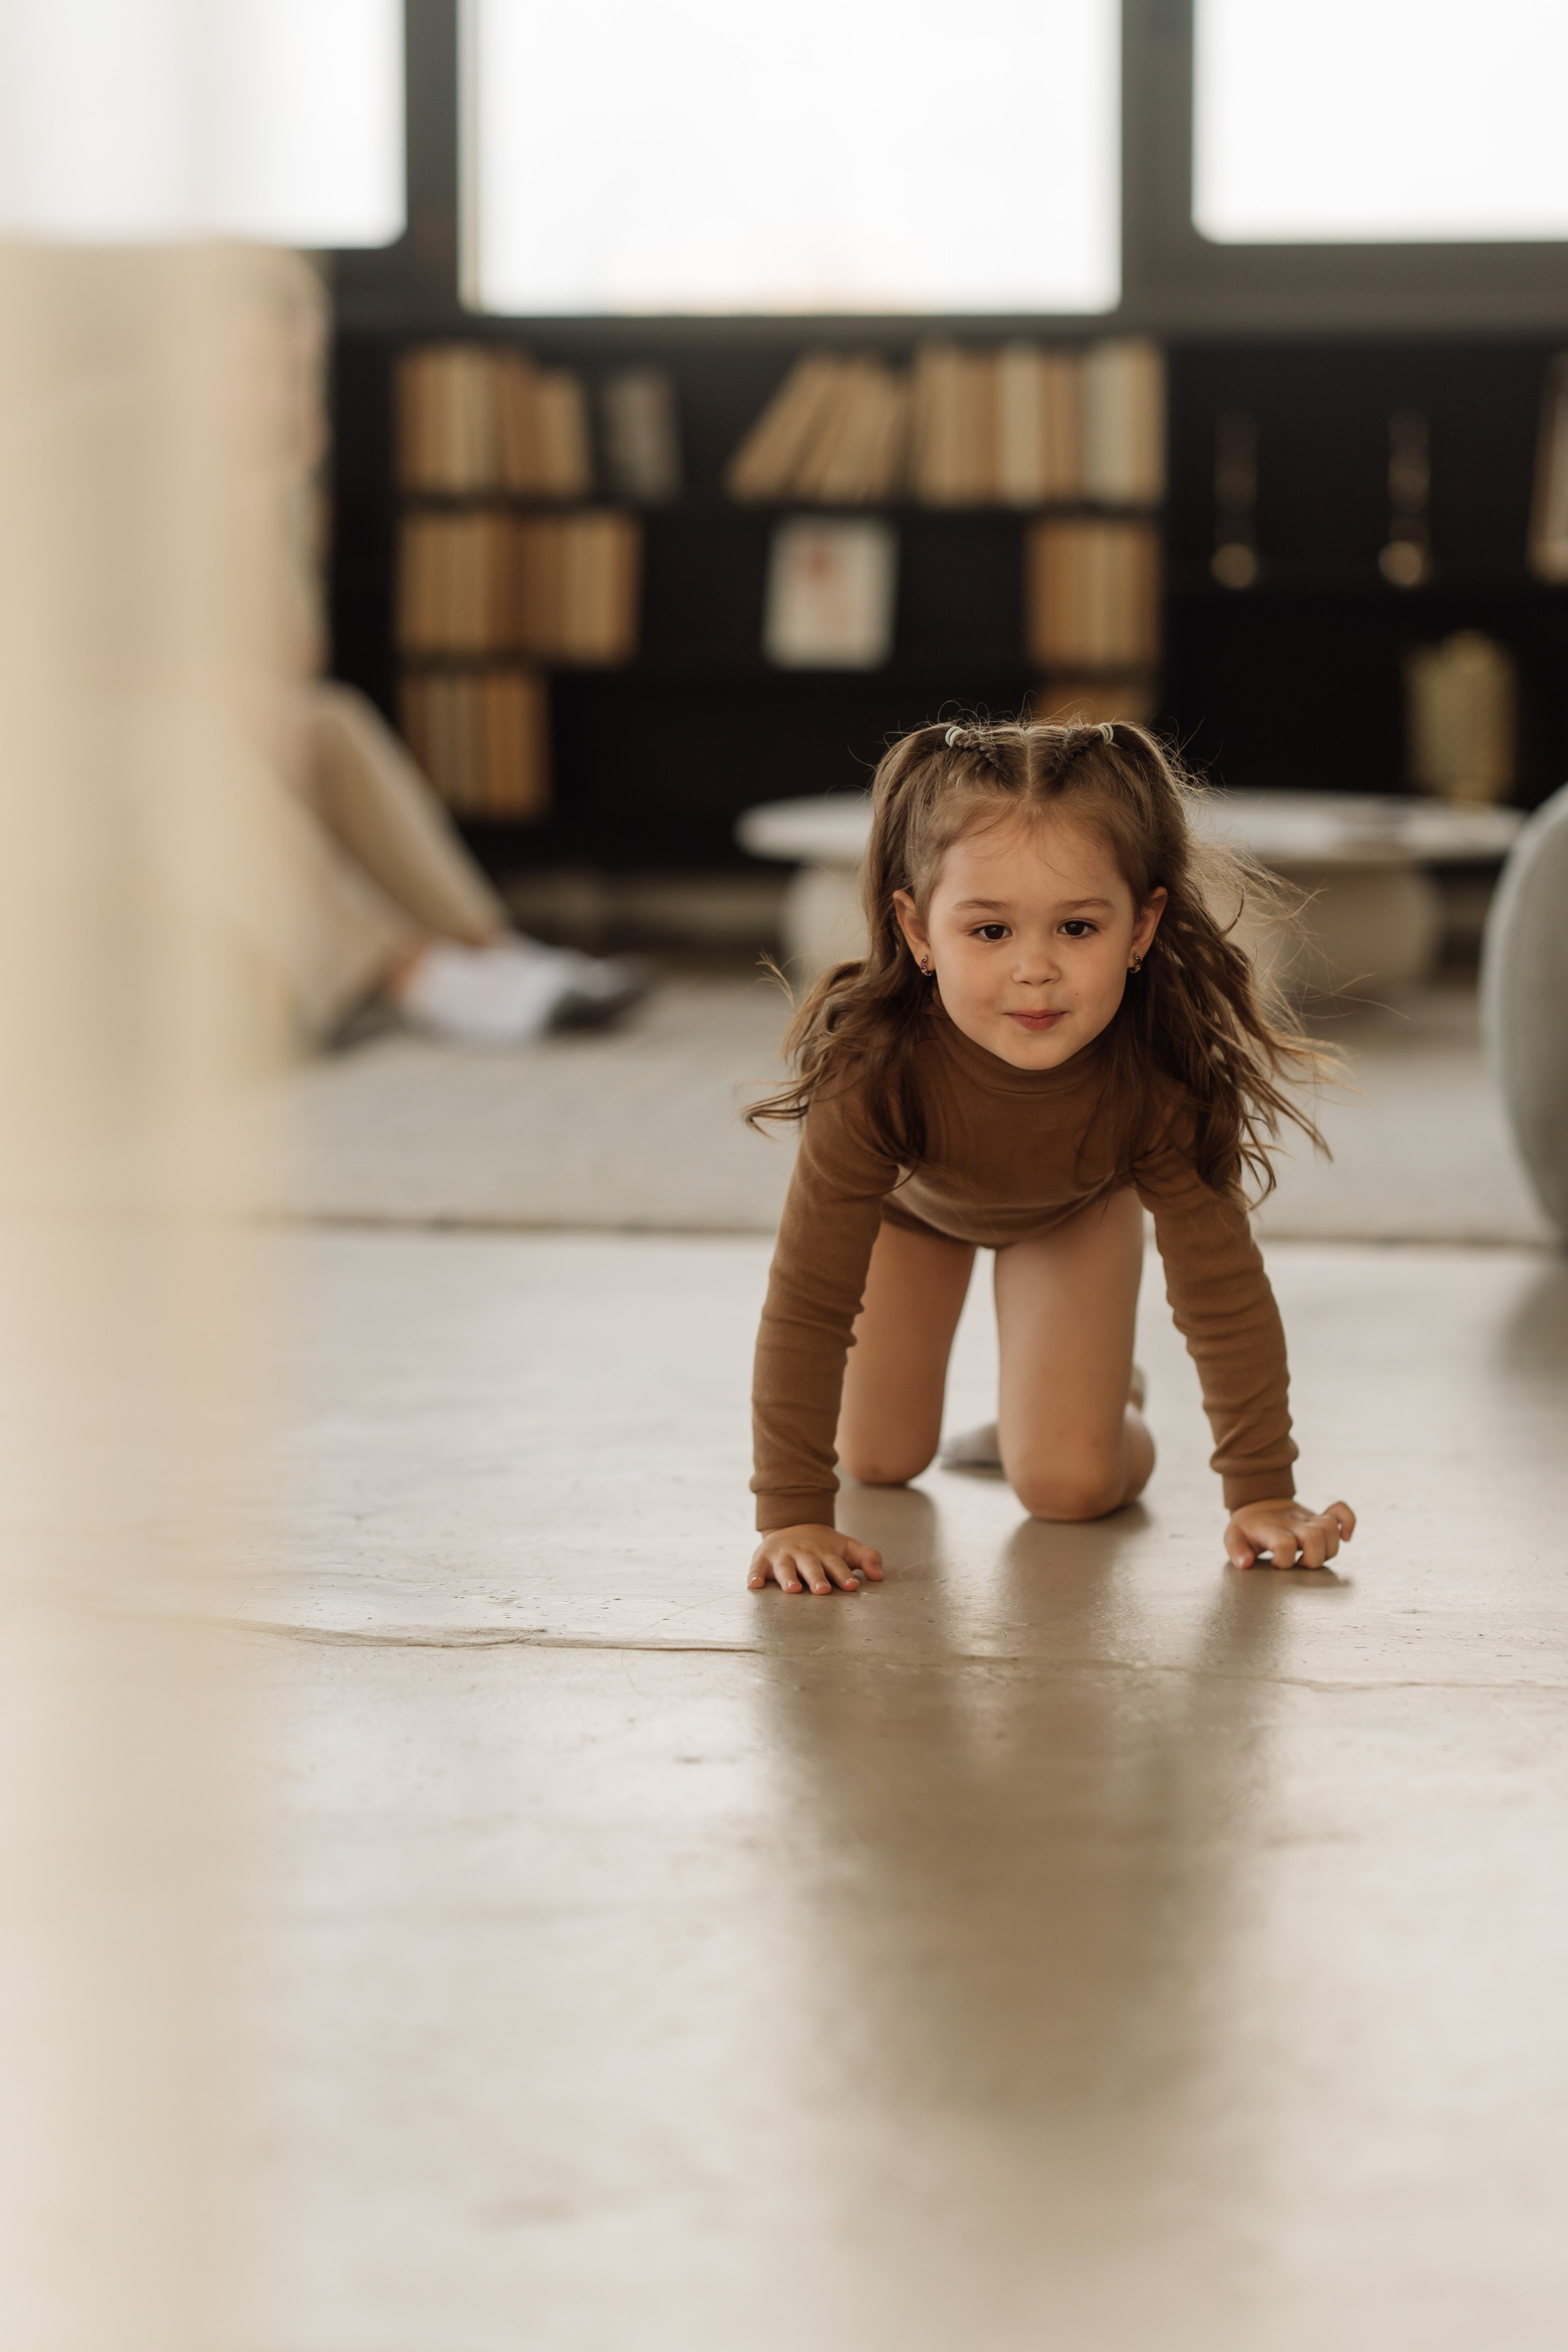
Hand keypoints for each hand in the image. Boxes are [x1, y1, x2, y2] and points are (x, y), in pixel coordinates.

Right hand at [748, 1523, 883, 1596]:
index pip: (837, 1564)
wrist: (792, 1524)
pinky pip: (757, 1567)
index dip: (844, 1575)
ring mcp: (783, 1556)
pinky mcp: (763, 1558)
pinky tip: (755, 1585)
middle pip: (811, 1567)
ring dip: (788, 1578)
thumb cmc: (823, 1546)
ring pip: (786, 1568)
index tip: (852, 1586)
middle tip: (822, 1590)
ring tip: (792, 1590)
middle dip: (816, 1578)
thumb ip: (867, 1558)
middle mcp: (804, 1554)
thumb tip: (879, 1576)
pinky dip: (755, 1574)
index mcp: (826, 1553)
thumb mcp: (846, 1547)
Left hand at [1225, 1496, 1354, 1569]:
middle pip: (1314, 1537)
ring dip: (1327, 1548)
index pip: (1285, 1544)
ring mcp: (1308, 1518)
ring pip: (1330, 1529)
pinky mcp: (1319, 1516)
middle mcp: (1293, 1522)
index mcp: (1271, 1528)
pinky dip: (1348, 1522)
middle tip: (1298, 1564)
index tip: (1275, 1565)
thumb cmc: (1248, 1526)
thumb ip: (1236, 1550)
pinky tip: (1345, 1536)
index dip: (1283, 1561)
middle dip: (1310, 1559)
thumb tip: (1245, 1563)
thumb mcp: (1233, 1536)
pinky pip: (1341, 1511)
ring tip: (1311, 1556)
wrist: (1259, 1501)